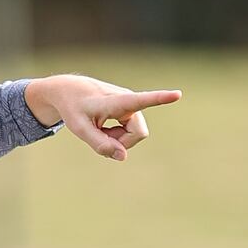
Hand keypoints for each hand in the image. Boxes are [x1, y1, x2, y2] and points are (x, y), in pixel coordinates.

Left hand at [25, 75, 180, 160]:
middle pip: (138, 134)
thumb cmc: (73, 108)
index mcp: (116, 101)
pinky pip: (130, 133)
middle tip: (99, 135)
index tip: (177, 94)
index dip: (159, 99)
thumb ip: (99, 143)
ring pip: (134, 135)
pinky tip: (104, 128)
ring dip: (116, 138)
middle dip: (121, 142)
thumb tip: (123, 157)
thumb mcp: (79, 128)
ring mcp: (132, 105)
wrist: (70, 91)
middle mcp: (129, 100)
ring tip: (99, 128)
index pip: (140, 100)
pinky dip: (116, 136)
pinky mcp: (131, 110)